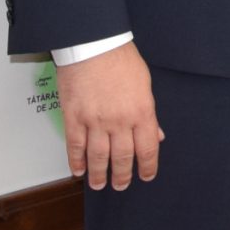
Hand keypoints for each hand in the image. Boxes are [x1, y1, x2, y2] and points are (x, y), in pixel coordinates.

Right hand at [58, 41, 161, 189]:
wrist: (94, 43)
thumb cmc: (120, 58)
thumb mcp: (145, 83)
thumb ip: (149, 113)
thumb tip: (156, 134)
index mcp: (141, 111)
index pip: (148, 148)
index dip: (148, 166)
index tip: (146, 176)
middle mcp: (119, 120)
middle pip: (122, 157)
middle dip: (122, 175)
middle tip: (121, 185)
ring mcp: (95, 121)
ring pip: (98, 157)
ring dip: (99, 174)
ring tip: (99, 184)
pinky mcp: (74, 117)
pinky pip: (75, 146)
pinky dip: (76, 161)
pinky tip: (79, 170)